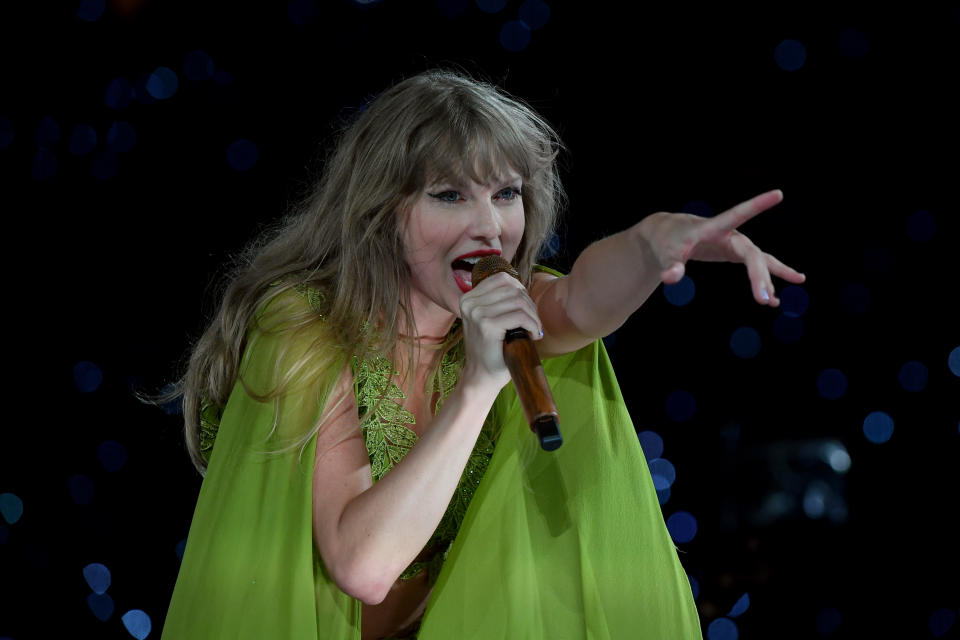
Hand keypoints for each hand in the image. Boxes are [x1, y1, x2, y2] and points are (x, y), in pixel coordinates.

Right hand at [458, 272, 543, 387]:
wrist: (482, 377)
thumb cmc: (491, 349)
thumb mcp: (489, 319)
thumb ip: (499, 301)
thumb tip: (521, 286)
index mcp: (468, 298)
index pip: (502, 279)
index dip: (521, 291)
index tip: (526, 309)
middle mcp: (469, 302)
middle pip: (513, 289)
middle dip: (530, 306)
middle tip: (533, 324)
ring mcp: (477, 313)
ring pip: (519, 302)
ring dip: (534, 317)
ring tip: (534, 330)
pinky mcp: (487, 326)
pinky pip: (520, 316)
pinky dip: (533, 325)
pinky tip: (534, 335)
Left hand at [636, 189, 805, 305]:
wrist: (669, 236)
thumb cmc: (667, 242)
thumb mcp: (666, 254)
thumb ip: (671, 265)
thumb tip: (671, 278)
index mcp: (713, 228)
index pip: (738, 214)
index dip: (757, 205)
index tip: (778, 193)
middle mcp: (730, 235)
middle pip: (752, 255)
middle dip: (759, 276)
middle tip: (763, 301)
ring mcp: (736, 244)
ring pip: (760, 261)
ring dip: (770, 279)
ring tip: (775, 303)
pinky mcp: (736, 253)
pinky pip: (757, 267)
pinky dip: (766, 281)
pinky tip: (774, 299)